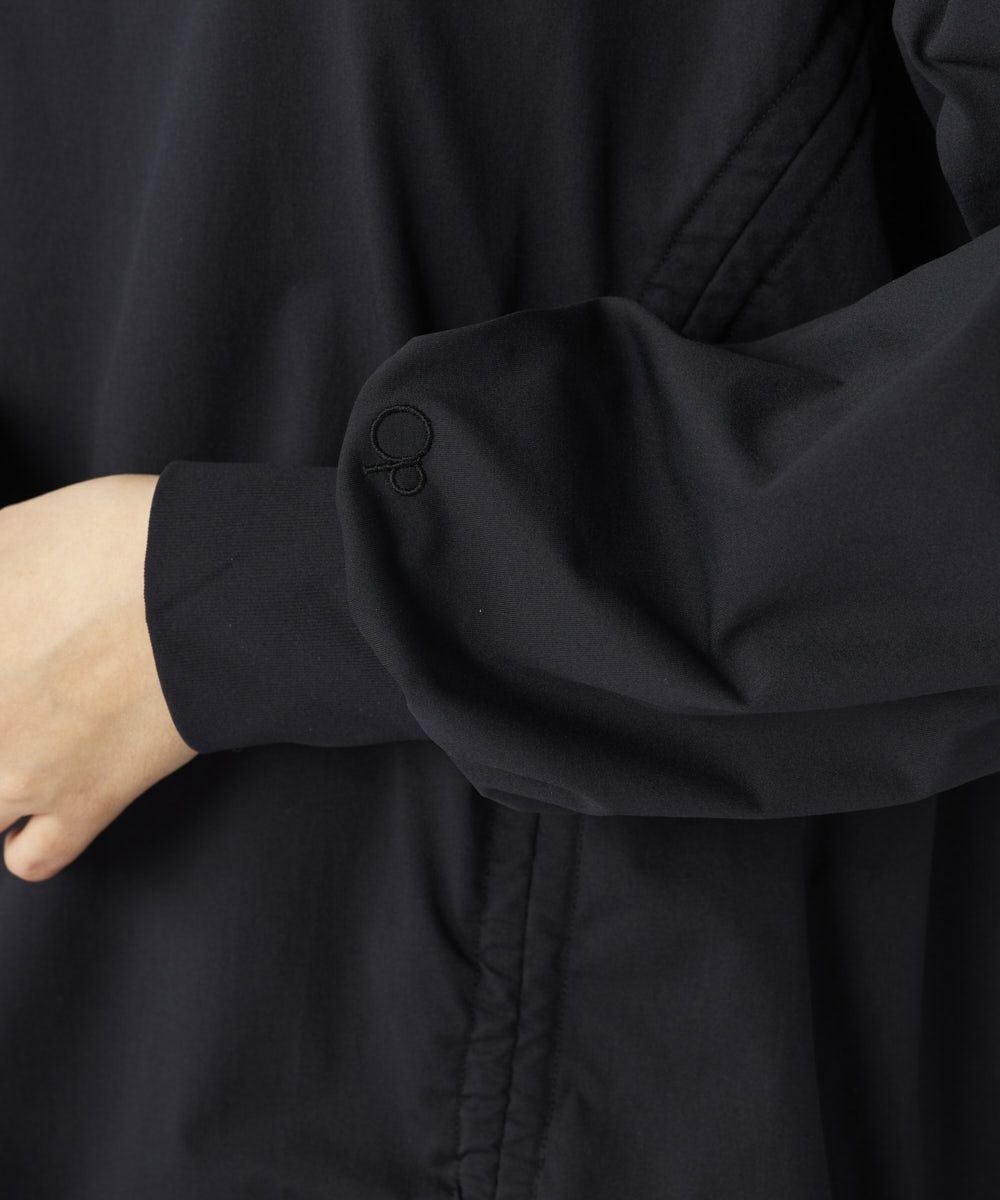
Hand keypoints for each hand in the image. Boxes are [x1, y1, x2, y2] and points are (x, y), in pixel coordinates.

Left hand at [0, 474, 196, 881]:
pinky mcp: (87, 802)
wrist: (215, 587)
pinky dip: (25, 838)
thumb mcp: (10, 532)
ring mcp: (18, 772)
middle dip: (0, 724)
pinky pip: (28, 857)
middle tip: (22, 696)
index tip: (10, 661)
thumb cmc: (118, 541)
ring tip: (17, 750)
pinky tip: (35, 800)